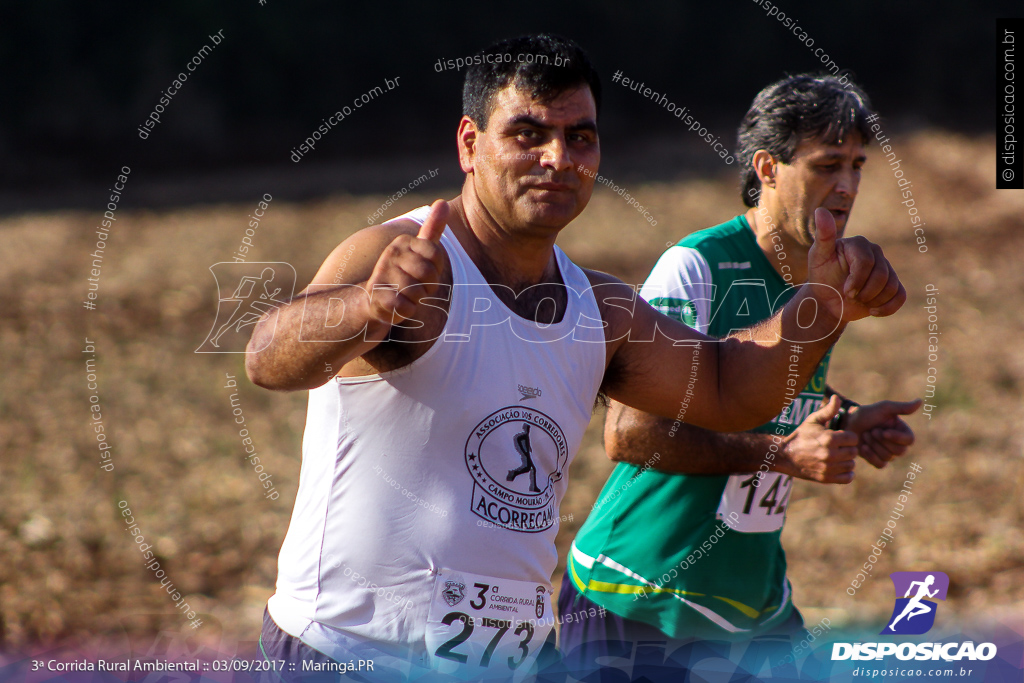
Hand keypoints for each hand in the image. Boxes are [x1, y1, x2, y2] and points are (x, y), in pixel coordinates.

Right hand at [363, 199, 447, 327]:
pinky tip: (398, 306)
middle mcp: (390, 254)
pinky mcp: (377, 295)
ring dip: (416, 299)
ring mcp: (382, 274)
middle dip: (427, 286)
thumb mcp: (419, 250)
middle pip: (429, 274)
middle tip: (415, 286)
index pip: (436, 255)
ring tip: (405, 295)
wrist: (374, 299)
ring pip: (418, 292)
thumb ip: (432, 228)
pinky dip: (406, 311)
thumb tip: (442, 201)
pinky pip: (406, 307)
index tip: (424, 272)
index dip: (436, 269)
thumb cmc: (403, 273)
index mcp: (403, 242)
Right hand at [776, 394, 858, 483]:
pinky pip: (847, 478)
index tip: (840, 437)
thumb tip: (836, 398)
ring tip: (837, 456)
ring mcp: (828, 468)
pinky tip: (838, 466)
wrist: (785, 455)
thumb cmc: (801, 436)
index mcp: (829, 438)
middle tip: (838, 447)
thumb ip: (828, 410)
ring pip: (851, 465)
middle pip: (854, 452)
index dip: (848, 437)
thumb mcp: (813, 420)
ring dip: (846, 461)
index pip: (854, 438)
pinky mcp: (826, 478)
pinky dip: (846, 473)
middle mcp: (830, 454)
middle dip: (848, 448)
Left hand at [807, 208, 906, 322]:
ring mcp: (886, 268)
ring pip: (891, 287)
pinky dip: (886, 308)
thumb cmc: (821, 276)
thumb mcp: (817, 257)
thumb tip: (820, 210)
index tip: (844, 290)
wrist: (828, 300)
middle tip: (849, 296)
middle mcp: (876, 253)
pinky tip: (871, 310)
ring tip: (857, 300)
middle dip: (864, 292)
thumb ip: (822, 236)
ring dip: (872, 301)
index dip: (856, 280)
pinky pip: (900, 297)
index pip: (866, 263)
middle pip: (881, 276)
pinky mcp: (893, 285)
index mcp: (859, 244)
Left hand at [843, 399, 920, 467]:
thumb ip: (902, 407)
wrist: (848, 424)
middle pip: (899, 451)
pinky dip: (870, 456)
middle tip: (871, 431)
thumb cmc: (866, 414)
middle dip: (882, 441)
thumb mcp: (884, 408)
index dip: (897, 438)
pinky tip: (863, 447)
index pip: (909, 440)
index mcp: (902, 431)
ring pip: (888, 457)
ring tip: (865, 435)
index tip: (883, 431)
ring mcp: (888, 453)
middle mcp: (898, 444)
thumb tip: (920, 401)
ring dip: (874, 445)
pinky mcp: (877, 461)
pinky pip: (880, 465)